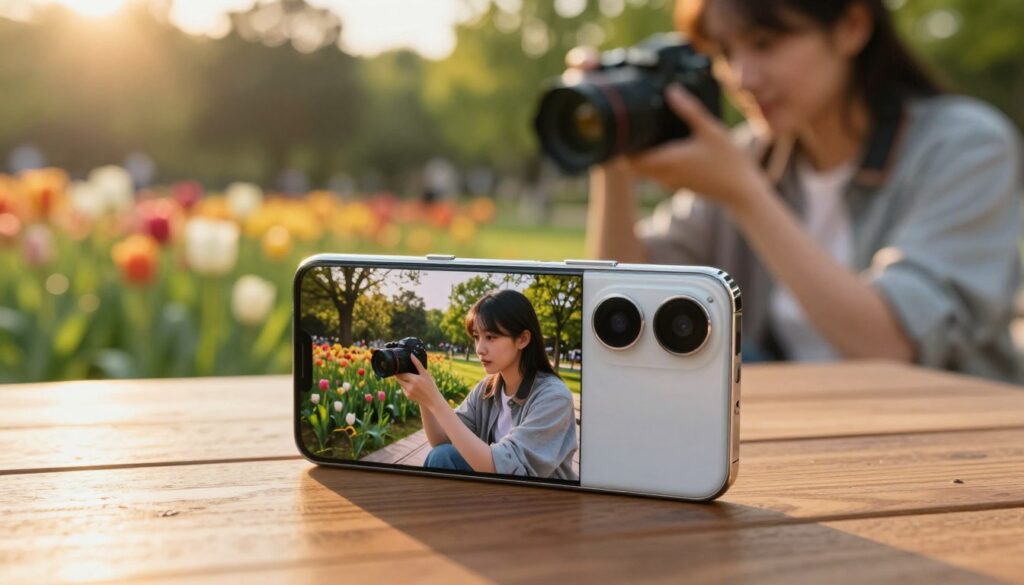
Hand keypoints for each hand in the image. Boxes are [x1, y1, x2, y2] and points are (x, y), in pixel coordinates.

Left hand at [395, 355, 444, 410]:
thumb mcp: (425, 374)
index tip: (399, 367)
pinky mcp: (408, 396)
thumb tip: (411, 355)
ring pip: (400, 383)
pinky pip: (403, 389)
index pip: (401, 373)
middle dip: (399, 375)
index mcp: (414, 379)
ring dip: (402, 380)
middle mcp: (410, 386)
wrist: (433, 400)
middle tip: (402, 371)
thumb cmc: (430, 385)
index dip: (399, 370)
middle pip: (399, 378)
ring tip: (409, 379)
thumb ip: (418, 364)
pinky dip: (405, 387)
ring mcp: (408, 392)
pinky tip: (412, 387)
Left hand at [626, 84, 766, 213]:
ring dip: (641, 159)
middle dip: (628, 152)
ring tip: (644, 136)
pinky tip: (664, 148)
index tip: (621, 132)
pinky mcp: (680, 185)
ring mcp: (672, 183)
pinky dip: (654, 164)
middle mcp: (665, 175)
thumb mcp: (710, 130)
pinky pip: (659, 175)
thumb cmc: (728, 161)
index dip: (621, 149)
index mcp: (668, 161)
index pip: (630, 161)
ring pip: (646, 173)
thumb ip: (690, 110)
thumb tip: (671, 90)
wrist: (742, 191)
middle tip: (630, 130)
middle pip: (634, 168)